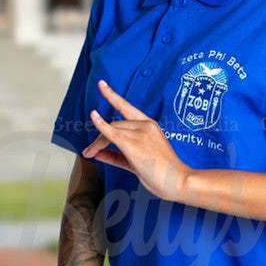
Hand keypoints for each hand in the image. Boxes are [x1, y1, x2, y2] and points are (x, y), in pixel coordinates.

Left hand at [82, 79, 190, 202]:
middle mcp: (145, 125)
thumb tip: (97, 153)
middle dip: (99, 138)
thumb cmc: (162, 174)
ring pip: (111, 131)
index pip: (126, 107)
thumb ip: (116, 156)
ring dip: (97, 142)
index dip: (112, 96)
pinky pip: (112, 132)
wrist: (177, 180)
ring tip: (88, 153)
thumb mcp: (137, 163)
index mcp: (149, 125)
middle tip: (89, 151)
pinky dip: (100, 124)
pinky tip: (93, 116)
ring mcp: (140, 133)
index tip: (101, 85)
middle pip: (114, 124)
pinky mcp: (134, 144)